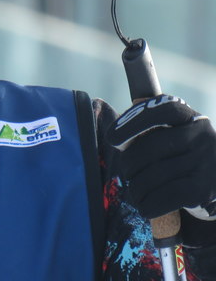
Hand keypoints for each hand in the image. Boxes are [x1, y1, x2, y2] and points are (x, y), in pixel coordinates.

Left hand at [107, 95, 215, 220]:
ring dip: (137, 187)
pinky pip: (168, 196)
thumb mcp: (172, 133)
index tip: (112, 139)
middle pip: (152, 146)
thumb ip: (148, 128)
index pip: (161, 110)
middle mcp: (202, 135)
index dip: (133, 122)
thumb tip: (118, 140)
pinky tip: (144, 207)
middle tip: (126, 173)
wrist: (215, 183)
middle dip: (129, 163)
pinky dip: (149, 203)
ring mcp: (206, 162)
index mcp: (188, 116)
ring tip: (134, 191)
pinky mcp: (205, 189)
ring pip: (156, 174)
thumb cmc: (182, 155)